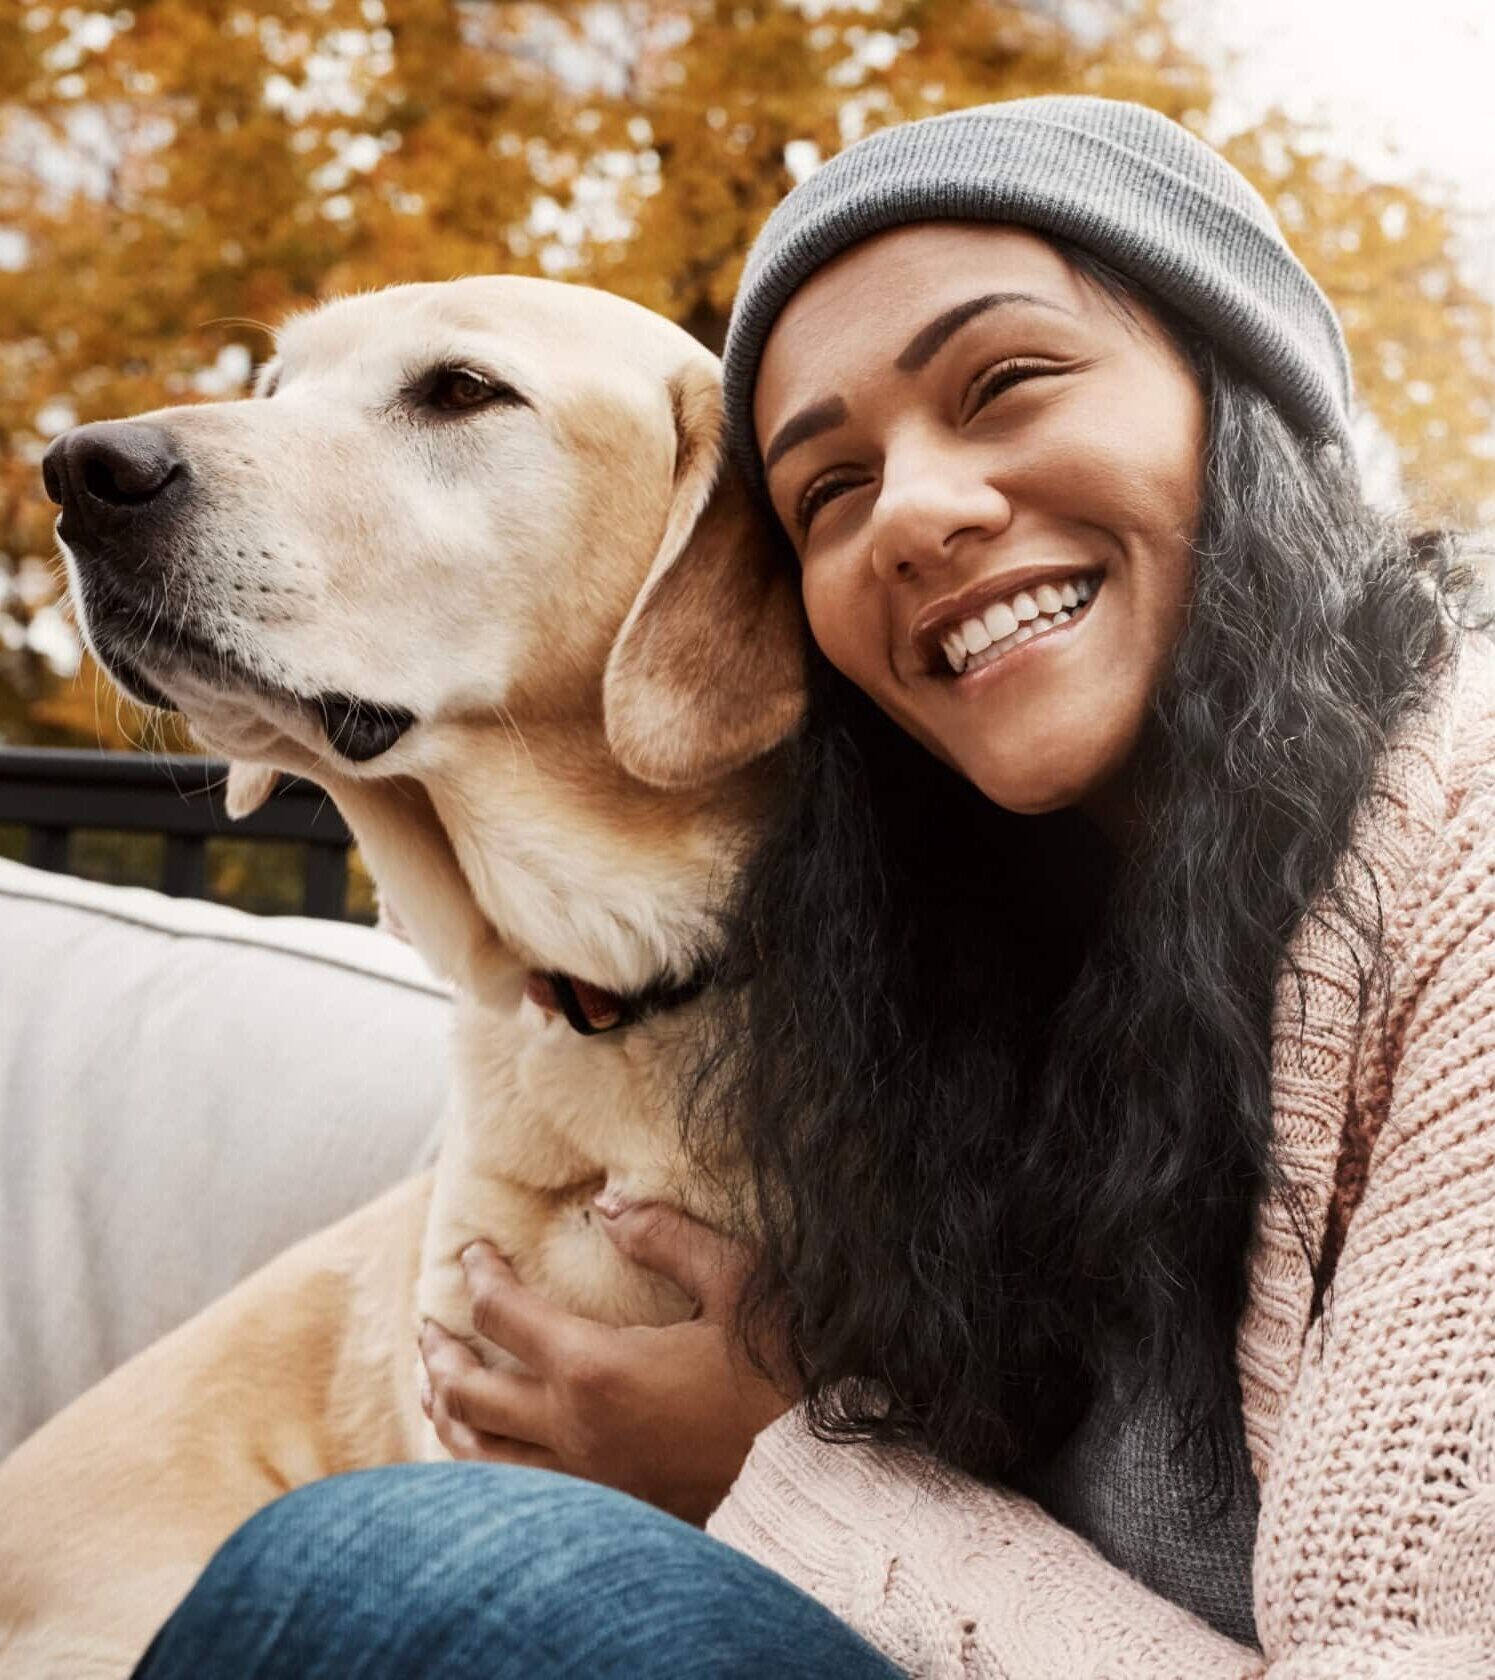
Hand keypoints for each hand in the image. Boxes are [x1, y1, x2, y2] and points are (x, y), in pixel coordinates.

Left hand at [418, 1204, 795, 1524]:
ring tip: (438, 1388)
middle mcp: (573, 1431)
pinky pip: (517, 1495)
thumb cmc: (782, 1371)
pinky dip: (483, 1467)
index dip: (479, 1275)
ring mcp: (586, 1484)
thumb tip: (608, 1204)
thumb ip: (667, 1236)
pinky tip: (487, 1456)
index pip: (504, 1314)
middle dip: (442, 1352)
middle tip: (433, 1325)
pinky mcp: (608, 1515)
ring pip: (480, 1457)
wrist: (818, 1476)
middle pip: (470, 1392)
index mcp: (596, 1368)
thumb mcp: (736, 1281)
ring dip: (449, 1415)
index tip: (473, 1251)